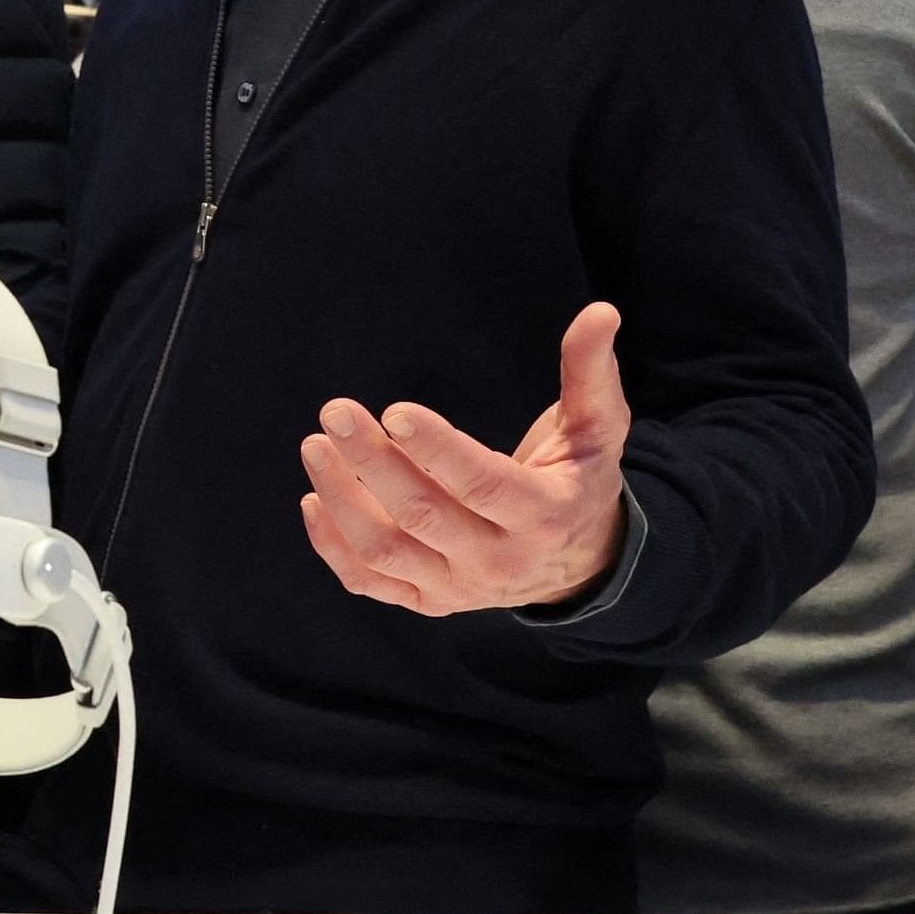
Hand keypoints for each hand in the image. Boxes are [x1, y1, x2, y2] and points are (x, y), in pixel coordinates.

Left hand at [298, 301, 633, 613]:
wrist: (579, 563)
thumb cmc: (578, 479)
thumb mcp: (598, 430)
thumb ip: (591, 374)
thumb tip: (600, 312)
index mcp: (543, 515)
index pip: (482, 484)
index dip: (436, 449)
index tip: (393, 410)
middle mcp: (499, 560)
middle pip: (422, 515)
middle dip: (372, 462)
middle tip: (335, 413)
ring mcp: (460, 588)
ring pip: (385, 552)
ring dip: (341, 500)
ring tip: (315, 446)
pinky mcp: (430, 601)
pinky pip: (370, 582)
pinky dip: (332, 547)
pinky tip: (314, 499)